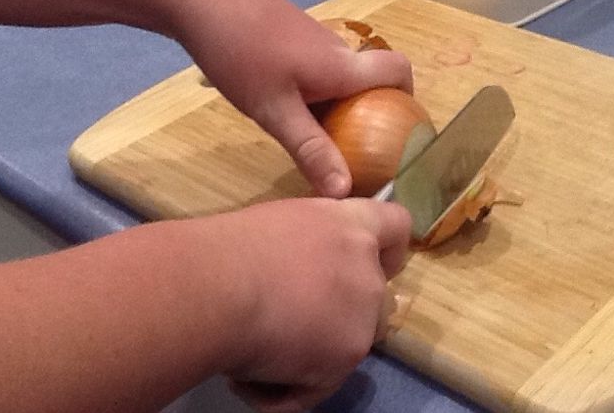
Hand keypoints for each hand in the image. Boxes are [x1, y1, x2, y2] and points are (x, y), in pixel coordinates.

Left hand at [172, 0, 412, 197]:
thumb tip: (345, 193)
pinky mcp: (286, 32)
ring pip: (337, 73)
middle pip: (368, 77)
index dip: (408, 97)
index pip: (399, 70)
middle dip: (366, 112)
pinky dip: (310, 88)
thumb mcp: (274, 111)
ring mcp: (309, 37)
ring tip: (310, 134)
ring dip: (335, 102)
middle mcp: (335, 49)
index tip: (395, 130)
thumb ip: (311, 150)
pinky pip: (313, 66)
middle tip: (348, 148)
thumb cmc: (241, 53)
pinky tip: (278, 104)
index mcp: (343, 67)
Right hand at [210, 198, 410, 411]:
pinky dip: (285, 389)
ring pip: (350, 344)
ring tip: (260, 354)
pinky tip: (247, 377)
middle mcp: (367, 267)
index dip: (386, 249)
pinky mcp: (348, 356)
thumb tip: (306, 273)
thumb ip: (313, 244)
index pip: (396, 226)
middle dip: (343, 314)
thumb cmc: (231, 248)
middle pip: (377, 297)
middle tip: (292, 320)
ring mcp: (364, 314)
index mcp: (349, 224)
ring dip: (315, 353)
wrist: (217, 287)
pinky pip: (319, 385)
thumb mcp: (282, 226)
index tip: (368, 264)